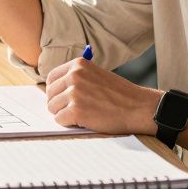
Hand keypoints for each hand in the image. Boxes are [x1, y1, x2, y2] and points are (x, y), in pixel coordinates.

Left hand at [45, 56, 162, 134]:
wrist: (137, 107)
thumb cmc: (119, 94)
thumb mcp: (96, 75)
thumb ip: (77, 78)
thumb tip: (55, 89)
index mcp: (78, 65)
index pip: (51, 78)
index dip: (55, 91)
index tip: (61, 98)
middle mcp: (74, 76)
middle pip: (49, 94)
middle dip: (58, 104)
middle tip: (73, 110)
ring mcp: (74, 93)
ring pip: (52, 107)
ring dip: (64, 114)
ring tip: (81, 115)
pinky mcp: (76, 110)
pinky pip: (59, 120)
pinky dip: (69, 124)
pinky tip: (84, 121)